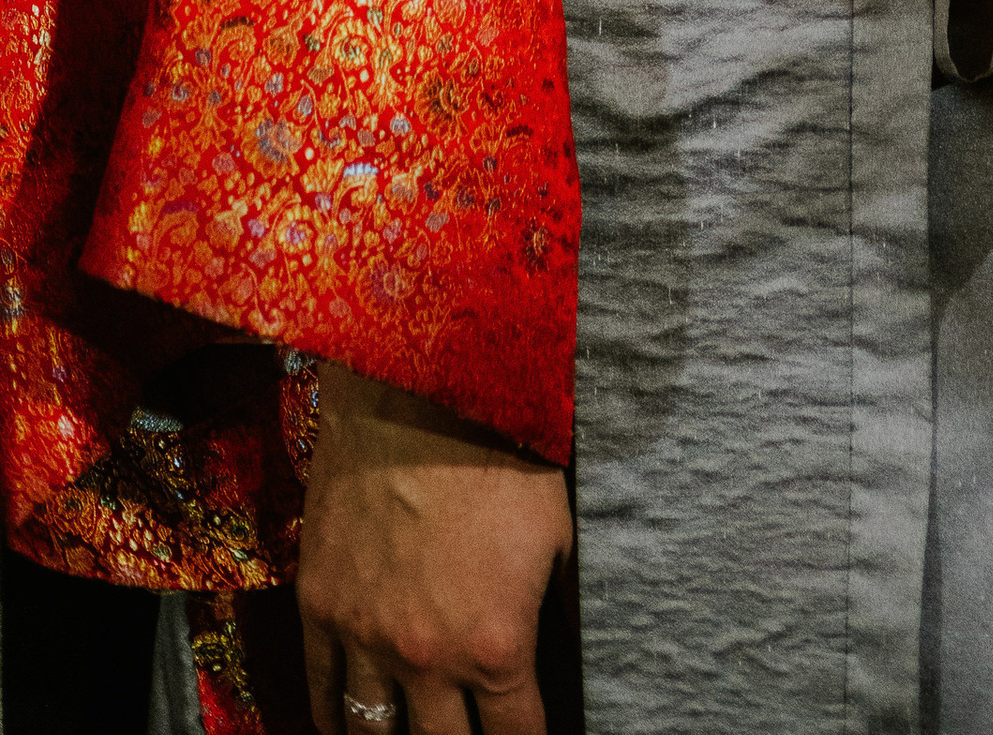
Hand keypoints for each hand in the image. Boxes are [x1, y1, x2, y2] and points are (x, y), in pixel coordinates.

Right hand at [298, 364, 569, 734]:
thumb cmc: (503, 454)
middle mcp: (428, 660)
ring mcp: (365, 639)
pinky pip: (322, 691)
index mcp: (496, 646)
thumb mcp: (558, 532)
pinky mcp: (320, 608)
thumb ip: (560, 603)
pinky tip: (349, 728)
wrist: (421, 394)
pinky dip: (335, 720)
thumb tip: (570, 643)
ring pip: (373, 734)